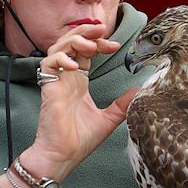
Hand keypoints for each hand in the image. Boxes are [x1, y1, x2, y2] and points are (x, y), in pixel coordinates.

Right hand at [22, 23, 138, 180]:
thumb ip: (122, 104)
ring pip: (57, 48)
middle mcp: (67, 78)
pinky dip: (60, 59)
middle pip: (71, 43)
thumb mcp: (109, 119)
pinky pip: (47, 64)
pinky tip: (76, 65)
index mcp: (79, 82)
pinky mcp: (48, 89)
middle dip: (86, 33)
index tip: (116, 46)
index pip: (86, 51)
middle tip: (102, 31)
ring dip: (74, 41)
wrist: (63, 156)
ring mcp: (57, 82)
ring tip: (91, 46)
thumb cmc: (79, 140)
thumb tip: (140, 91)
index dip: (99, 43)